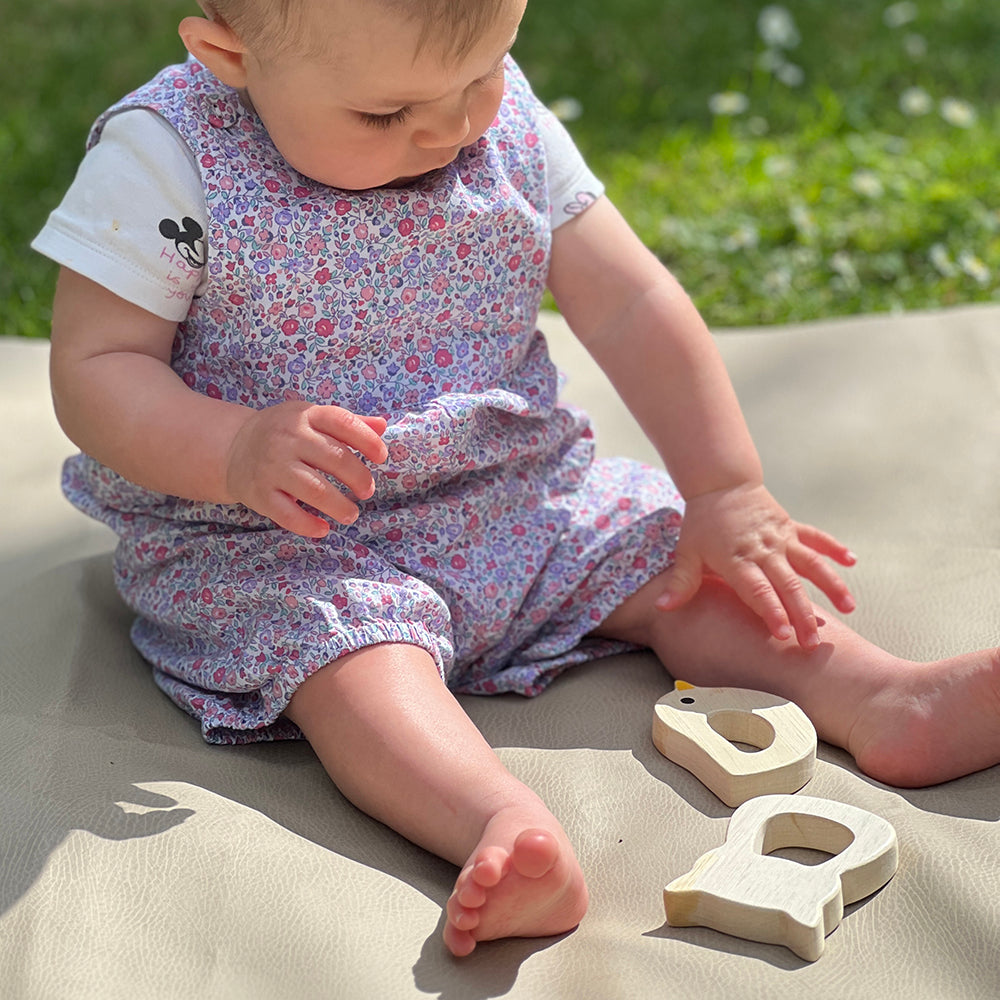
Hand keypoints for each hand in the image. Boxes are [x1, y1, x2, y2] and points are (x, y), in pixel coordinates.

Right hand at [224, 401, 387, 536]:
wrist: (233, 448)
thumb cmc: (284, 433)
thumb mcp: (311, 418)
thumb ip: (347, 423)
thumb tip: (382, 426)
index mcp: (305, 415)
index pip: (342, 421)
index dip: (367, 440)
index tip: (382, 457)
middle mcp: (288, 439)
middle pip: (334, 458)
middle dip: (359, 478)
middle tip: (367, 491)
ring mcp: (272, 467)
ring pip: (314, 490)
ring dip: (339, 506)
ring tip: (351, 514)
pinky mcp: (260, 494)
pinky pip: (288, 515)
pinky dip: (309, 525)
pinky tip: (323, 528)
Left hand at [655, 483, 855, 647]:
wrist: (719, 484)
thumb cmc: (701, 523)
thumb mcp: (686, 553)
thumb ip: (680, 583)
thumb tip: (662, 608)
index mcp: (737, 559)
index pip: (757, 590)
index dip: (771, 612)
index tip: (783, 635)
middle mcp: (763, 550)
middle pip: (788, 585)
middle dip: (802, 615)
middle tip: (813, 643)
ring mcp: (781, 537)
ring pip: (811, 563)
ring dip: (831, 585)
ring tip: (849, 608)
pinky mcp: (791, 526)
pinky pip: (816, 537)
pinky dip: (834, 547)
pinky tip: (851, 561)